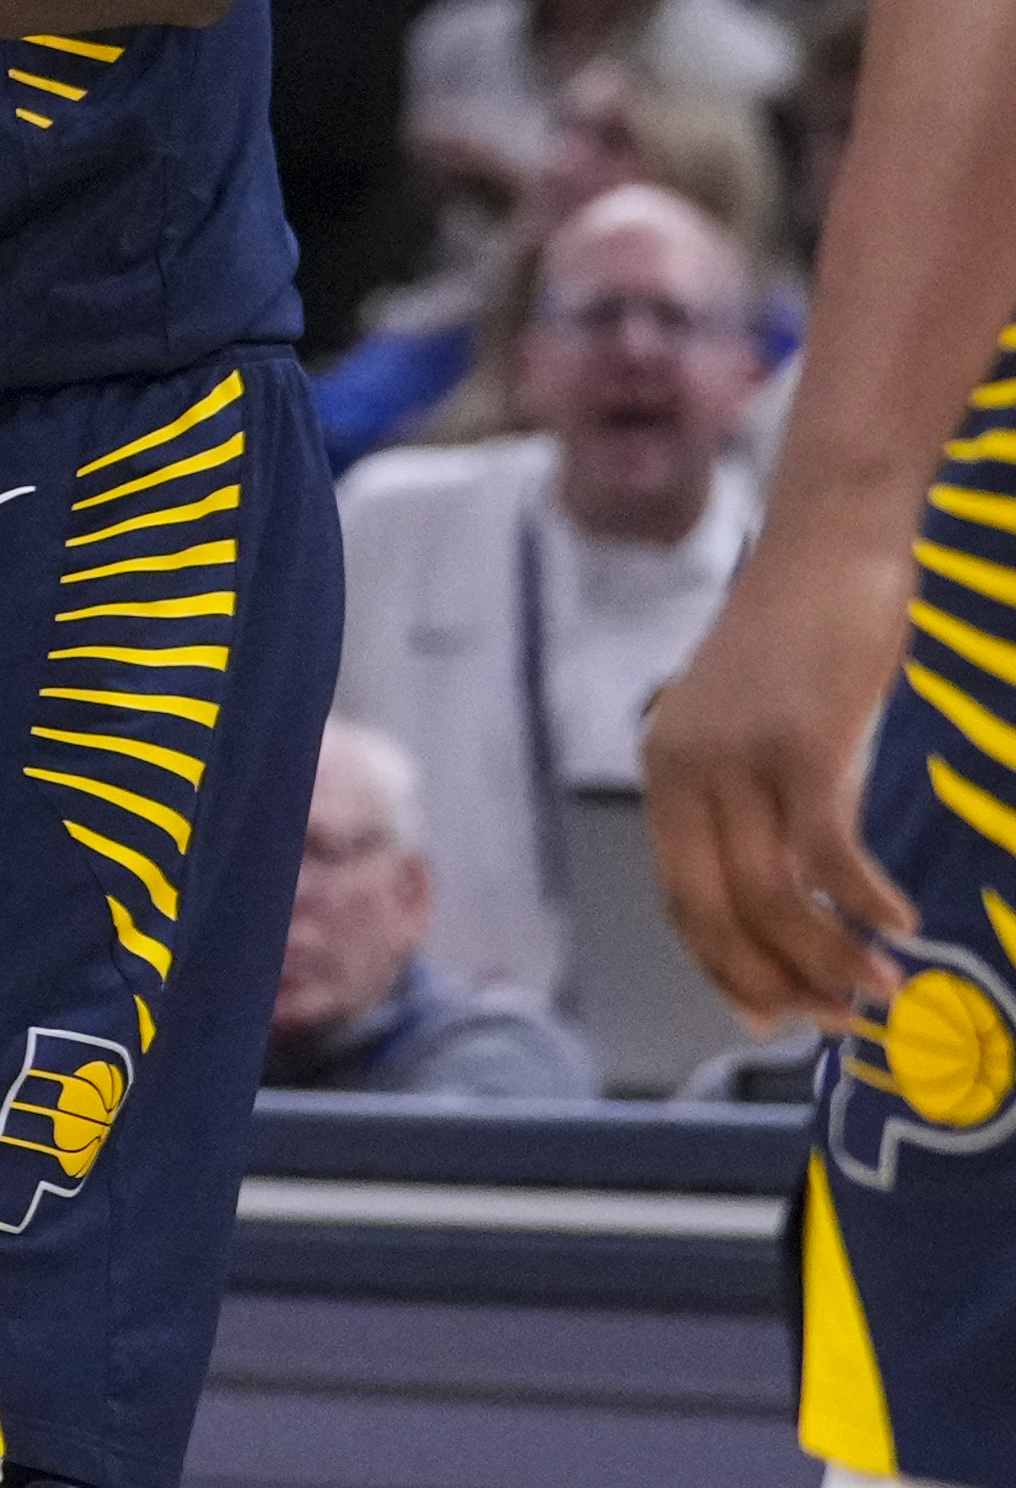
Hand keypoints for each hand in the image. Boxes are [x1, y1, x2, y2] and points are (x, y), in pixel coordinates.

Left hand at [640, 524, 916, 1027]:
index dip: (725, 971)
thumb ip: (753, 802)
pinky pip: (826, 852)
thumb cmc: (804, 641)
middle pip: (718, 913)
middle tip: (839, 1022)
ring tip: (881, 989)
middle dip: (777, 982)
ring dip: (828, 957)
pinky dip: (862, 901)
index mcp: (665, 771)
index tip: (773, 1020)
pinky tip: (899, 922)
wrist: (828, 543)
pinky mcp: (802, 743)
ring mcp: (739, 756)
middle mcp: (684, 769)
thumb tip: (786, 900)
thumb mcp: (752, 726)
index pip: (679, 902)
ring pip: (773, 896)